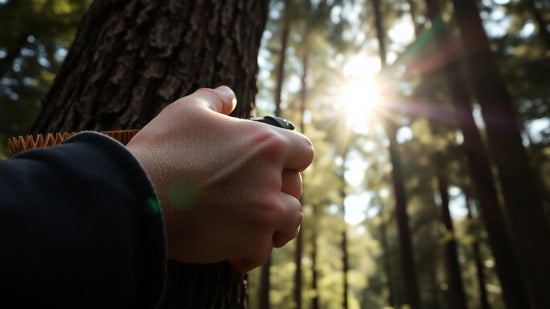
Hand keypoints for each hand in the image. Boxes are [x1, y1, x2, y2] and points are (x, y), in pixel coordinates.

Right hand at [126, 86, 313, 271]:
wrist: (138, 196)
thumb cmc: (162, 150)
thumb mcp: (186, 111)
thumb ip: (213, 100)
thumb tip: (229, 94)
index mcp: (265, 143)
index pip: (304, 151)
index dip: (292, 160)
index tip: (277, 168)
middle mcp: (272, 177)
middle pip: (297, 189)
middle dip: (281, 193)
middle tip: (258, 198)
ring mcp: (264, 211)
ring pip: (291, 221)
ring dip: (276, 225)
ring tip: (256, 228)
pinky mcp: (250, 241)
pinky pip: (263, 252)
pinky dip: (251, 254)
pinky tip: (234, 253)